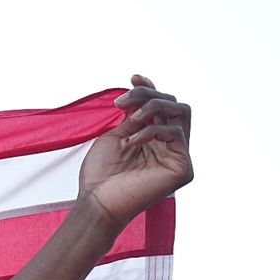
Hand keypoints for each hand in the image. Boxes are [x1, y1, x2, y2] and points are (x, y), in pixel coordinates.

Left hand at [77, 75, 193, 227]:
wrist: (96, 202)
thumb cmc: (100, 174)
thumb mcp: (116, 135)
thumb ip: (134, 115)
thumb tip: (145, 92)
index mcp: (154, 139)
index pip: (162, 106)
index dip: (150, 88)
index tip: (133, 77)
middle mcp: (169, 146)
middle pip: (174, 103)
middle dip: (148, 95)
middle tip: (121, 102)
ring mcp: (178, 156)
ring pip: (181, 111)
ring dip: (153, 106)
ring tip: (129, 119)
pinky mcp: (183, 168)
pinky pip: (176, 133)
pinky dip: (152, 131)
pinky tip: (132, 142)